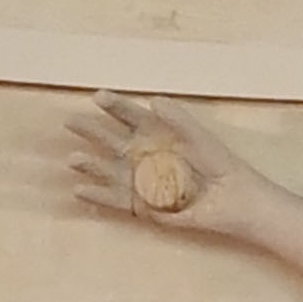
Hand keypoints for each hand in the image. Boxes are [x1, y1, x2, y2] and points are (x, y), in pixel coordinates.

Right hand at [77, 95, 210, 226]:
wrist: (231, 199)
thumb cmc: (219, 163)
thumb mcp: (198, 136)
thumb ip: (177, 119)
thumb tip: (153, 100)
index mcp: (157, 134)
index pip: (131, 116)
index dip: (116, 107)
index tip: (98, 96)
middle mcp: (144, 155)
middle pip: (112, 141)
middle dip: (92, 131)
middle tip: (71, 122)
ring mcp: (141, 180)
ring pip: (109, 170)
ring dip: (91, 165)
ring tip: (73, 159)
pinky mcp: (143, 205)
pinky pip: (116, 200)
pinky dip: (98, 195)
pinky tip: (79, 189)